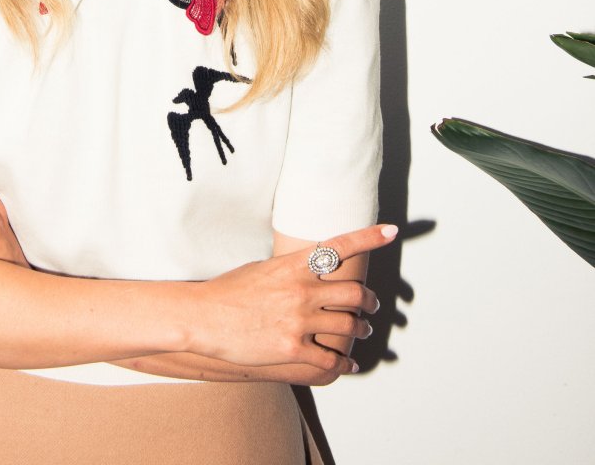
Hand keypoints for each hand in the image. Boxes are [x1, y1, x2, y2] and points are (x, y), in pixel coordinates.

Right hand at [188, 224, 396, 374]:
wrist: (205, 317)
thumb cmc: (229, 290)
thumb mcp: (262, 268)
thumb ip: (291, 269)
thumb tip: (309, 269)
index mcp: (295, 265)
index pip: (340, 246)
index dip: (370, 237)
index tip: (391, 231)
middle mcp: (302, 290)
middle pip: (354, 292)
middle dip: (369, 300)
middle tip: (372, 304)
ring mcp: (299, 320)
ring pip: (349, 325)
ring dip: (361, 329)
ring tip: (363, 330)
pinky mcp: (293, 348)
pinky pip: (332, 357)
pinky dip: (345, 362)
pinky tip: (348, 363)